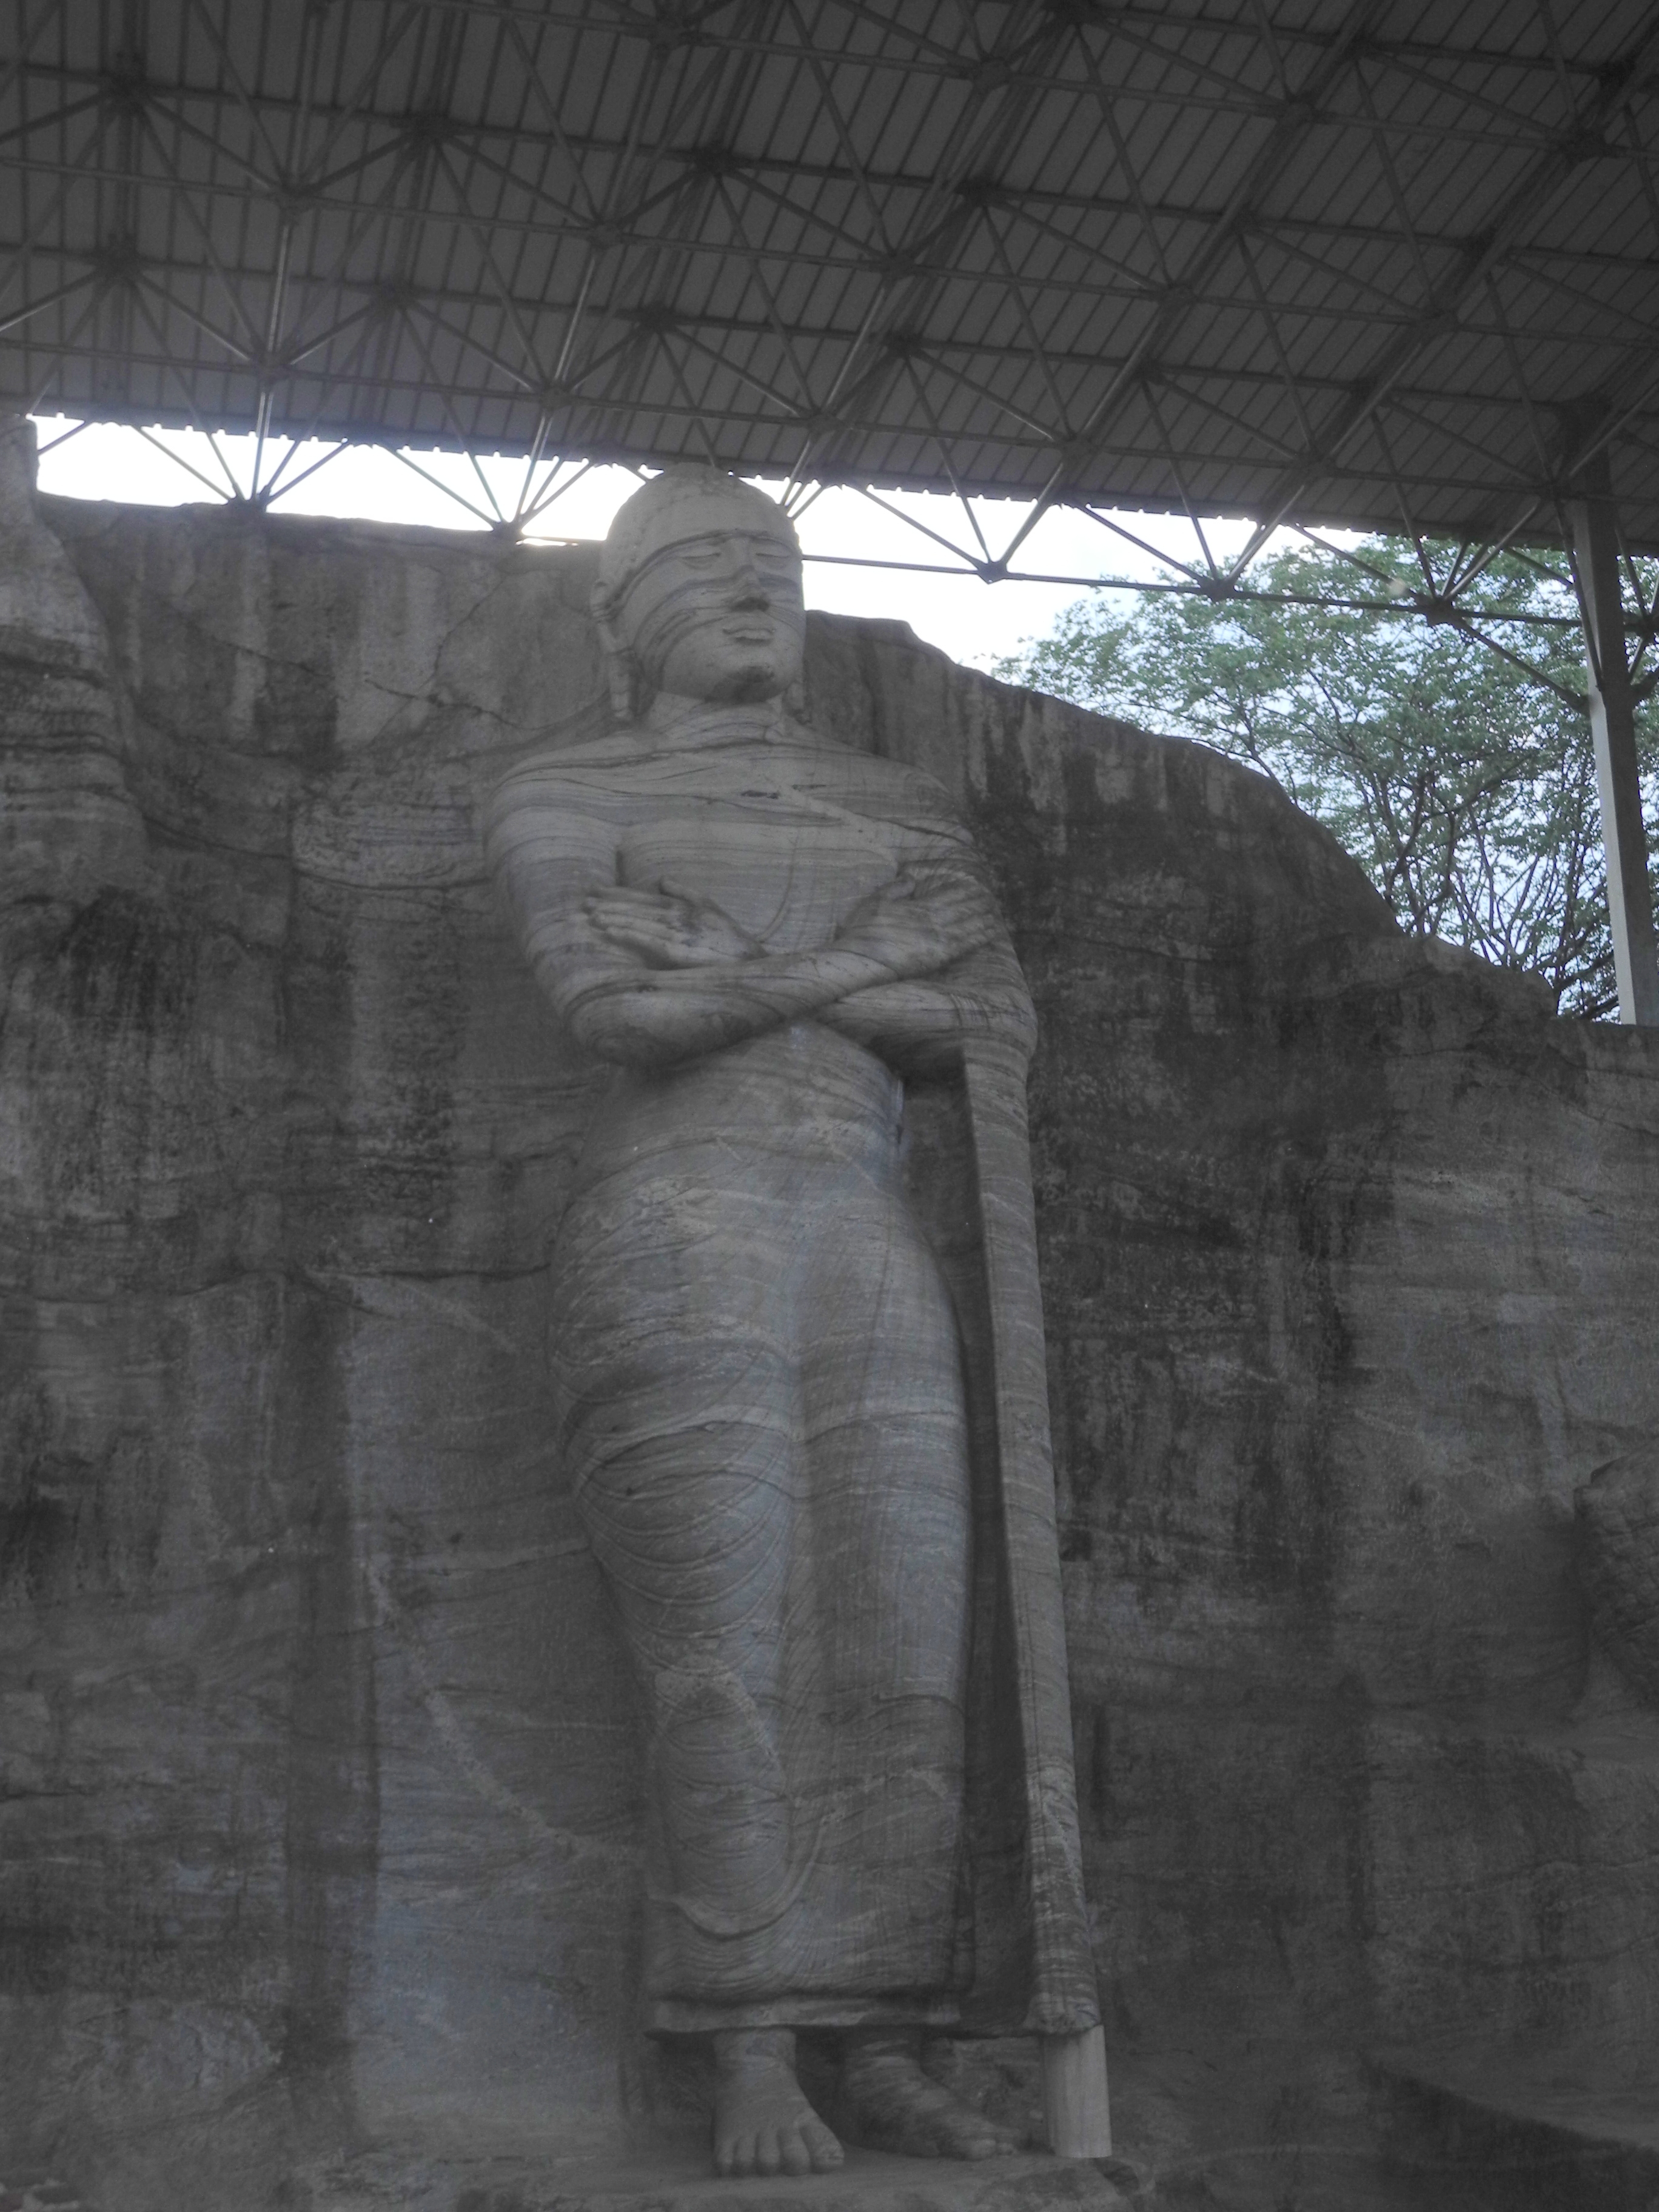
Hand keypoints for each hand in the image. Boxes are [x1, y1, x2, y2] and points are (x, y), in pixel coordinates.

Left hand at [583, 878, 763, 968]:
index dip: (617, 893)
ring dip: (612, 916)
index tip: (595, 891)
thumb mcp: (708, 906)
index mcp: (680, 905)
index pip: (642, 897)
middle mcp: (675, 915)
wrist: (747, 960)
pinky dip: (626, 933)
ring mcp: (674, 933)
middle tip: (583, 901)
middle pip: (635, 907)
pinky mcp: (676, 951)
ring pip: (636, 921)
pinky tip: (609, 930)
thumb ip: (685, 891)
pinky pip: (645, 940)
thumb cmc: (727, 937)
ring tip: (590, 915)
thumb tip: (662, 879)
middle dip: (608, 903)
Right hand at [835, 866, 997, 977]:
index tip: (977, 887)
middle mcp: (932, 921)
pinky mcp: (939, 957)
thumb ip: (894, 889)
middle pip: (962, 908)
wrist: (860, 961)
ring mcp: (938, 939)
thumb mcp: (874, 902)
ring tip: (995, 913)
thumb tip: (911, 879)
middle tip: (992, 899)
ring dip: (983, 918)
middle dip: (978, 903)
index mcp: (919, 907)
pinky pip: (966, 945)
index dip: (964, 891)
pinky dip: (981, 937)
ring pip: (968, 925)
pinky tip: (992, 932)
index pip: (948, 895)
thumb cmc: (863, 932)